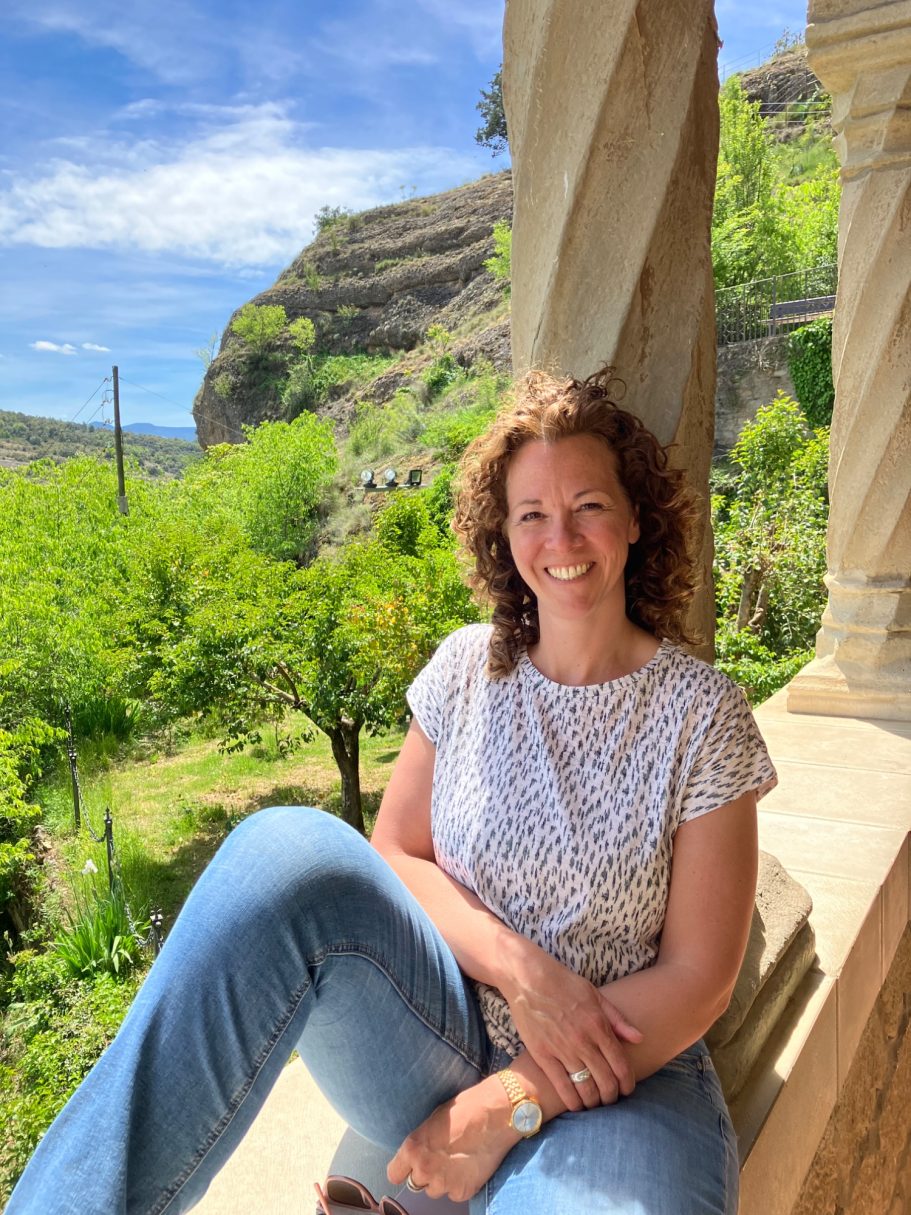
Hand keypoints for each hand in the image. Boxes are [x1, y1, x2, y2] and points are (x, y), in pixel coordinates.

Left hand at [386, 1079, 515, 1202]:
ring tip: (459, 1161)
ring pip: (436, 1191)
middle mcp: (424, 1169)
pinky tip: (470, 1166)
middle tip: (443, 1158)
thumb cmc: (465, 1108)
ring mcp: (444, 1183)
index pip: (394, 1174)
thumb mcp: (434, 1120)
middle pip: (416, 1184)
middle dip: (427, 1174)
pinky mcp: (463, 1191)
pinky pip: (455, 1194)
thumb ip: (422, 1142)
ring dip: (443, 1181)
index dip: (404, 1169)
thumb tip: (419, 1153)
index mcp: (413, 1148)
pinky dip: (461, 1184)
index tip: (410, 1166)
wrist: (495, 1114)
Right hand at [499, 943, 642, 1111]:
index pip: (620, 1064)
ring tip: (595, 1103)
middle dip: (612, 1096)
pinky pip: (561, 1086)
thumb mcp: (596, 995)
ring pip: (585, 1087)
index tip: (627, 1090)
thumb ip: (617, 1019)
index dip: (627, 1083)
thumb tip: (639, 1038)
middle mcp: (583, 1041)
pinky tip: (576, 1106)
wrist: (528, 978)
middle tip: (611, 1100)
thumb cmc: (564, 983)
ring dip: (594, 1102)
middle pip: (606, 1080)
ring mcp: (562, 1049)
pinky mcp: (542, 1055)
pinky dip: (572, 1102)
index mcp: (598, 1025)